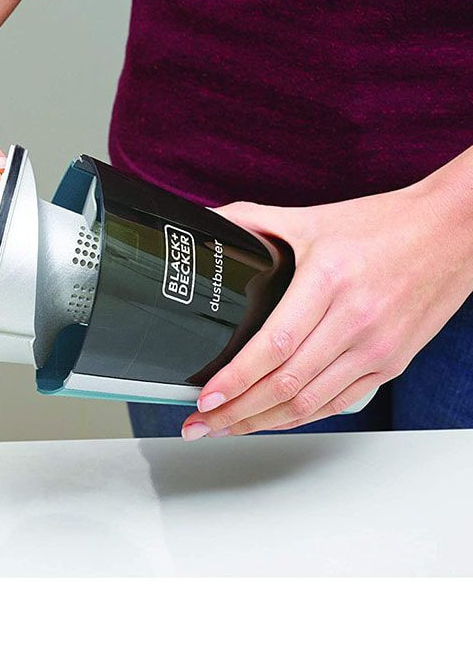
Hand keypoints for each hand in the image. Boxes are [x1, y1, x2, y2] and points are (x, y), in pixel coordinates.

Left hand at [181, 175, 472, 439]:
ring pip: (309, 403)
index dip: (235, 379)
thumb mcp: (313, 218)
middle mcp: (355, 320)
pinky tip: (270, 421)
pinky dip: (299, 418)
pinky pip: (337, 403)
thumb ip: (255, 221)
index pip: (274, 345)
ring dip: (261, 423)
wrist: (453, 234)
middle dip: (235, 412)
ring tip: (225, 429)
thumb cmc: (384, 225)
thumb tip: (207, 223)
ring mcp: (376, 348)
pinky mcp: (390, 364)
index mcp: (329, 281)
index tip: (205, 398)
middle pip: (286, 384)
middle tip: (199, 424)